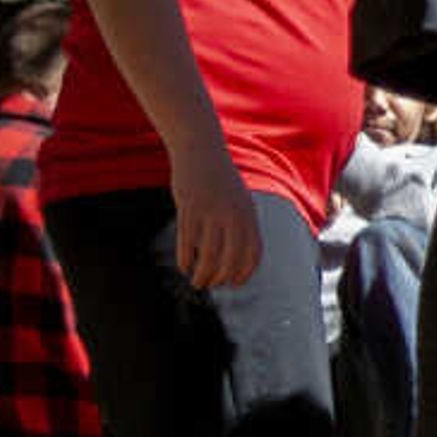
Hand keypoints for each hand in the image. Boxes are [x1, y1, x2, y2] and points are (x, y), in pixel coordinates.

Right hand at [170, 143, 258, 290]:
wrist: (201, 151)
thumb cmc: (221, 180)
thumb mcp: (240, 200)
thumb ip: (242, 225)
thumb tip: (237, 255)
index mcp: (250, 215)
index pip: (253, 253)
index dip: (245, 272)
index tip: (234, 283)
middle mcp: (234, 216)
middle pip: (230, 259)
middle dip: (221, 278)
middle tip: (211, 285)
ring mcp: (211, 212)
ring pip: (208, 255)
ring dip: (203, 274)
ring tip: (197, 282)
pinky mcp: (189, 208)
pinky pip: (188, 241)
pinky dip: (185, 258)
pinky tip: (183, 266)